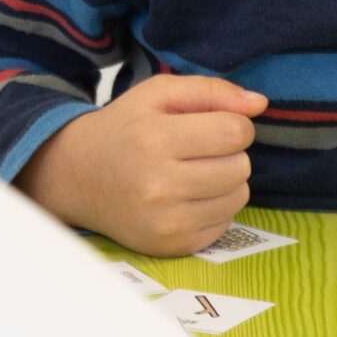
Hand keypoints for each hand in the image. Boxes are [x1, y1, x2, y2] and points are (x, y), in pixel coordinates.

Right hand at [15, 74, 264, 255]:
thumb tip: (259, 103)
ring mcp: (165, 222)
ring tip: (194, 172)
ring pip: (239, 196)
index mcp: (155, 139)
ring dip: (226, 180)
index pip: (235, 132)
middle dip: (230, 153)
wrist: (77, 176)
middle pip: (241, 165)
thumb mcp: (159, 94)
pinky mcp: (171, 246)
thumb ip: (212, 90)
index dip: (233, 124)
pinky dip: (215, 207)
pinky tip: (188, 197)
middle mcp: (159, 185)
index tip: (212, 125)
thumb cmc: (125, 128)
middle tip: (198, 150)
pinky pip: (225, 223)